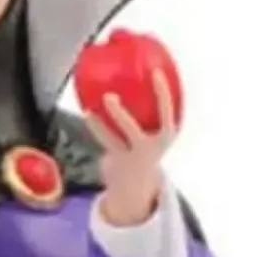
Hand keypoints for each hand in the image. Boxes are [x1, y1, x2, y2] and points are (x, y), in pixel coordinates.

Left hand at [87, 62, 181, 229]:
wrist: (140, 184)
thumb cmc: (148, 145)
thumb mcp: (157, 129)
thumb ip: (152, 109)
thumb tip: (142, 73)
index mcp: (167, 134)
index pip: (168, 111)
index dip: (162, 92)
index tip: (155, 73)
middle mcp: (152, 146)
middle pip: (135, 128)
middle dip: (120, 114)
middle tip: (108, 96)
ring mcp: (133, 155)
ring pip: (115, 138)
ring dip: (101, 125)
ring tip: (90, 109)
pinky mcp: (118, 160)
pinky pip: (105, 140)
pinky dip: (96, 127)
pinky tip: (88, 114)